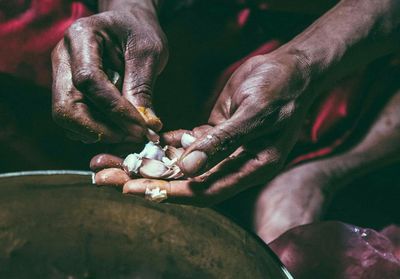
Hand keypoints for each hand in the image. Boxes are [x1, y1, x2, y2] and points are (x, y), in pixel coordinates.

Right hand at [51, 9, 167, 142]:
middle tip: (132, 136)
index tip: (140, 127)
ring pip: (68, 118)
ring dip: (99, 133)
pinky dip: (96, 131)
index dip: (114, 110)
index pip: (88, 81)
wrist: (127, 26)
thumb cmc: (139, 33)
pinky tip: (120, 128)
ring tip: (130, 132)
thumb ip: (142, 88)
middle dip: (100, 129)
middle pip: (66, 106)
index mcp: (81, 36)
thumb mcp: (149, 54)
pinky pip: (75, 120)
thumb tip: (145, 126)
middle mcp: (63, 57)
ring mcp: (62, 76)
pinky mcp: (68, 91)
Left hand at [122, 51, 313, 205]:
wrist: (290, 68)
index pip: (204, 192)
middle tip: (106, 177)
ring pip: (179, 163)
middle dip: (145, 179)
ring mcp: (222, 150)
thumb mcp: (255, 112)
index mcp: (250, 169)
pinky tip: (138, 143)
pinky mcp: (214, 133)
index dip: (169, 193)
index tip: (133, 189)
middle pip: (184, 181)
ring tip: (109, 160)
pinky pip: (184, 143)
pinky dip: (162, 144)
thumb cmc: (281, 89)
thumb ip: (223, 141)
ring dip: (145, 161)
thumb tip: (190, 170)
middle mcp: (233, 165)